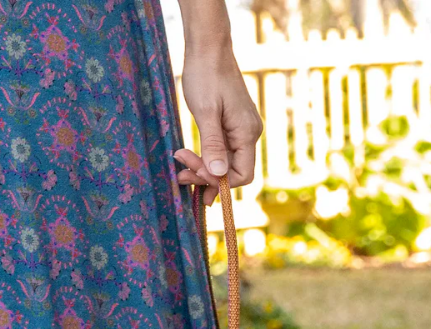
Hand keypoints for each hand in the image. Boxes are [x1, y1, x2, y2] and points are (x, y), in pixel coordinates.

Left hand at [174, 49, 261, 204]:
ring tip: (181, 169)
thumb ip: (213, 143)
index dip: (219, 181)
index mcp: (247, 132)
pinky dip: (208, 158)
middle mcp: (250, 134)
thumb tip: (218, 173)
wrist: (209, 46)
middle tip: (181, 175)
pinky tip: (191, 159)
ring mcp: (242, 130)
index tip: (194, 172)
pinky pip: (223, 150)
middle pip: (233, 171)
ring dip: (205, 169)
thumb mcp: (205, 111)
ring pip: (226, 162)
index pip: (242, 175)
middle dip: (207, 176)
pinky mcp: (233, 125)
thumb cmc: (205, 74)